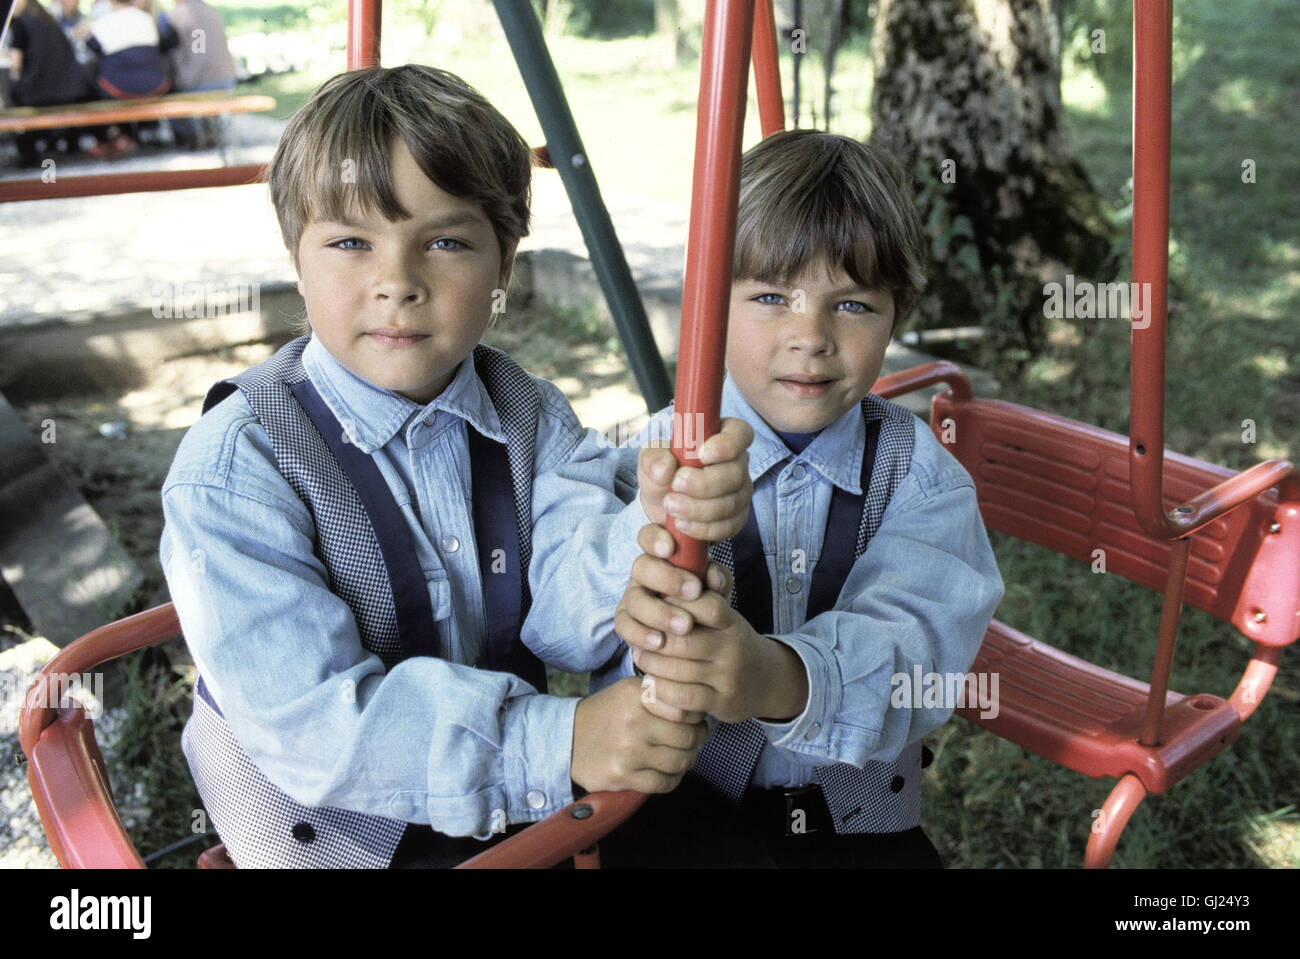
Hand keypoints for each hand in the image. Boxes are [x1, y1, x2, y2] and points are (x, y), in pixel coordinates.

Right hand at [570, 677, 708, 793]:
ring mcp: (628, 752)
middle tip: (692, 740)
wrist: (566, 739)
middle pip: (688, 737)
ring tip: (680, 755)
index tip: (695, 720)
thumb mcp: (629, 690)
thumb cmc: (607, 714)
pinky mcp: (622, 776)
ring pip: (680, 762)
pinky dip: (672, 779)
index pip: (687, 708)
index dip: (697, 717)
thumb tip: (698, 705)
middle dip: (696, 740)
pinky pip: (664, 783)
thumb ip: (661, 692)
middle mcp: (633, 722)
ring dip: (687, 761)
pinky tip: (667, 772)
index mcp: (637, 694)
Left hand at [614, 532, 808, 724]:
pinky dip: (662, 690)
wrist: (767, 681)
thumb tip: (691, 566)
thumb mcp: (726, 616)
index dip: (673, 604)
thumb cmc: (733, 642)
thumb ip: (706, 594)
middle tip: (639, 637)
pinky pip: (683, 698)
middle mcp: (732, 647)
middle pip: (681, 640)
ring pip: (678, 670)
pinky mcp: (721, 703)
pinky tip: (652, 683)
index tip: (655, 605)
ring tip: (640, 657)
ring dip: (652, 664)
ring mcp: (727, 677)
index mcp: (731, 621)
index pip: (701, 605)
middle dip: (654, 639)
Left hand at [637, 416, 752, 541]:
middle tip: (673, 487)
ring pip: (731, 503)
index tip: (701, 455)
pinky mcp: (736, 519)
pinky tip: (682, 524)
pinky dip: (703, 528)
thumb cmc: (662, 471)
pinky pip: (728, 526)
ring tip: (670, 505)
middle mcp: (737, 464)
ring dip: (698, 509)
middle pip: (735, 474)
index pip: (740, 433)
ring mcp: (740, 493)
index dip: (727, 445)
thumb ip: (653, 459)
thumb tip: (666, 468)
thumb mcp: (650, 459)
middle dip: (703, 484)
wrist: (662, 502)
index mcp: (721, 437)